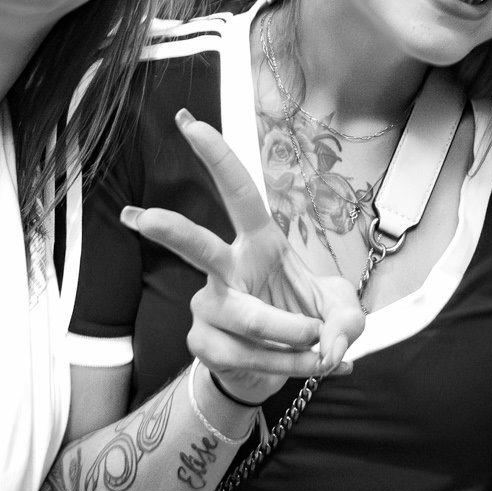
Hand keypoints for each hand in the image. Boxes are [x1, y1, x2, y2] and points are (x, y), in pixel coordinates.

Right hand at [122, 108, 364, 404]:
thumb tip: (328, 348)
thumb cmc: (308, 323)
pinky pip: (249, 357)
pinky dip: (288, 366)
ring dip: (296, 341)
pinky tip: (299, 364)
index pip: (238, 194)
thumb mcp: (343, 318)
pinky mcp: (201, 341)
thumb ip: (347, 326)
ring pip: (252, 320)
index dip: (217, 158)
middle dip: (171, 231)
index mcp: (259, 243)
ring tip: (319, 349)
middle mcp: (226, 268)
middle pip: (198, 247)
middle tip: (144, 219)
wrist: (279, 367)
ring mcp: (208, 305)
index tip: (189, 124)